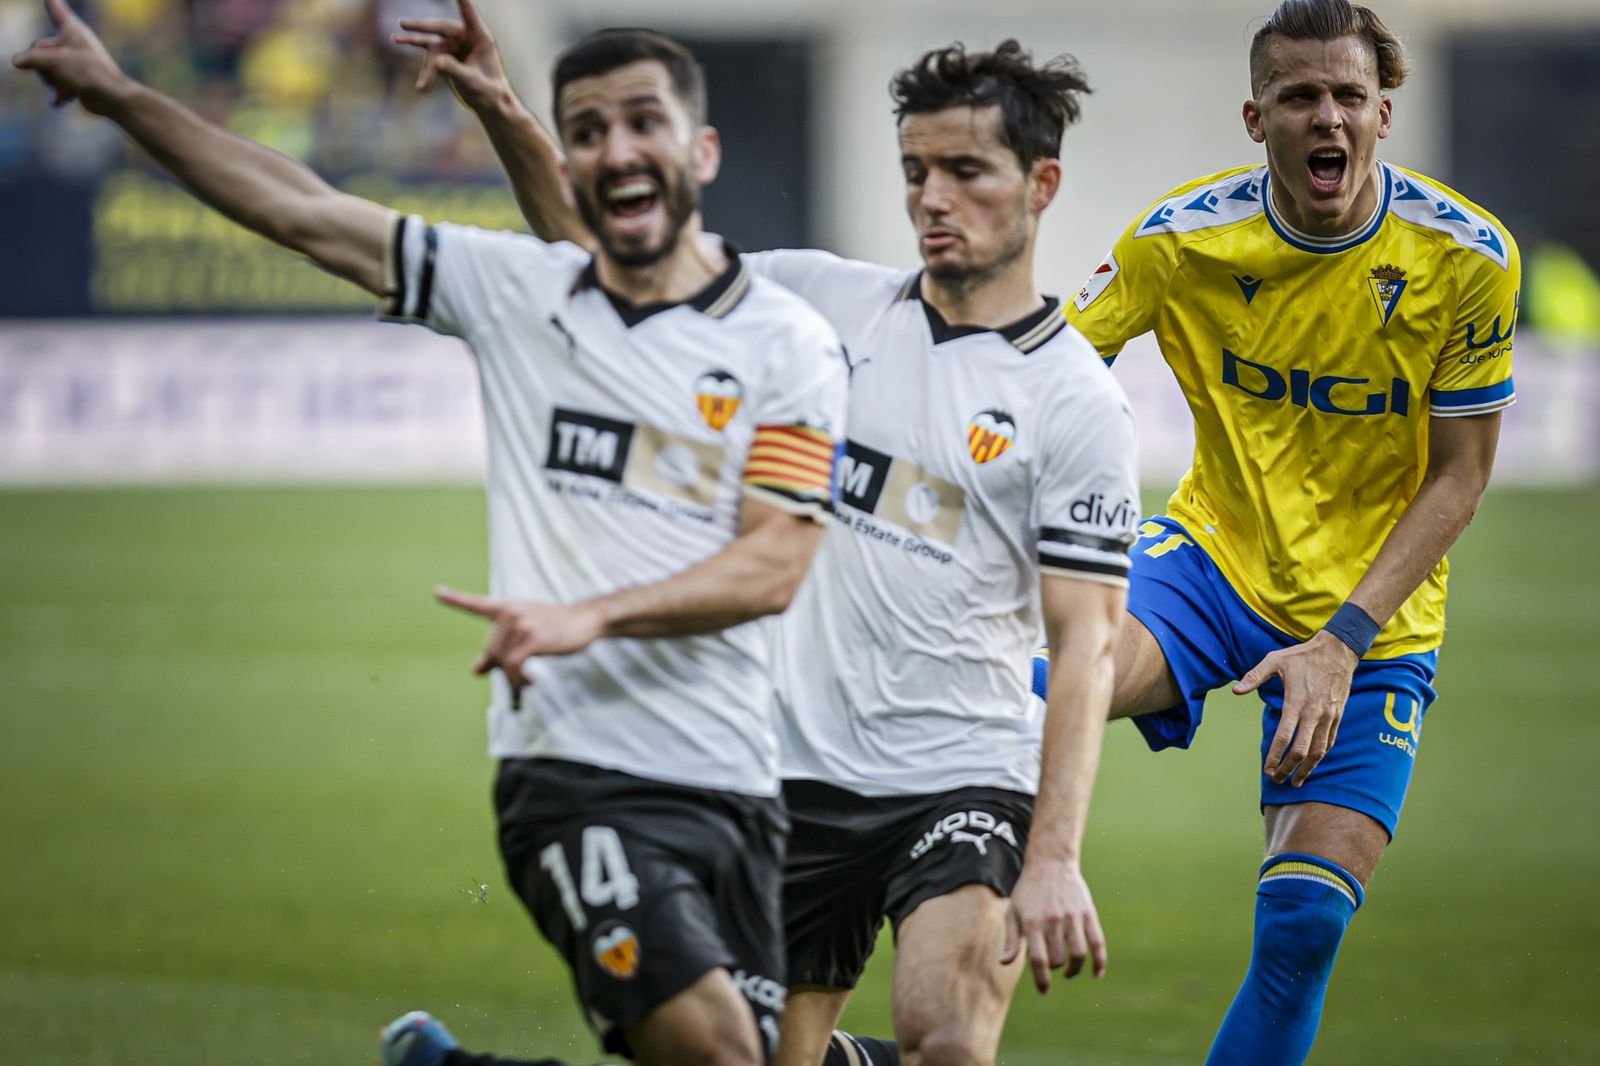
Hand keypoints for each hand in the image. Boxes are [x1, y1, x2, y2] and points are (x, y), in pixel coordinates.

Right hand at [11, 0, 131, 112]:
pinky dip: (60, 93)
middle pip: (41, 49)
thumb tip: (15, 61)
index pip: (57, 11)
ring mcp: (76, 62)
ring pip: (48, 69)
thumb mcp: (53, 61)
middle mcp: (74, 43)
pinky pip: (60, 85)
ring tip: (68, 84)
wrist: (112, 98)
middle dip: (44, 65)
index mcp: (72, 30)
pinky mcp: (80, 79)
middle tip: (59, 71)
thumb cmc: (86, 73)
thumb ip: (30, 58)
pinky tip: (58, 102)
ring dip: (53, 80)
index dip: (53, 4)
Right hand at [392, 0, 510, 110]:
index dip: (462, 0)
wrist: (489, 101)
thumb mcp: (473, 81)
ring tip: (396, 39)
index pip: (469, 13)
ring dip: (414, 43)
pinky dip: (422, 65)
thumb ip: (455, 70)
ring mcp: (455, 45)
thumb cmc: (489, 90)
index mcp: (481, 38)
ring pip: (432, 45)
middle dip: (421, 26)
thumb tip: (436, 62)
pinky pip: (430, 55)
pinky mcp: (447, 54)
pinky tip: (409, 63)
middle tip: (403, 24)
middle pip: (442, 27)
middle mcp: (467, 37)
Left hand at [435, 585, 605, 686]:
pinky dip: (522, 679)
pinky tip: (533, 679)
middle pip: (492, 652)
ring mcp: (521, 624)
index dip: (455, 599)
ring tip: (531, 676)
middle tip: (522, 676)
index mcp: (506, 608)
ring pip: (504, 663)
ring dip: (516, 677)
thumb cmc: (555, 628)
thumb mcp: (525, 633)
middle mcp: (509, 613)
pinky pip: (515, 666)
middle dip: (504, 669)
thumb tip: (476, 670)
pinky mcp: (532, 638)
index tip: (437, 592)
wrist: (585, 620)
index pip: (476, 604)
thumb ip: (499, 650)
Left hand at [1000, 856, 1106, 992]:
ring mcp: (1073, 917)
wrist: (1050, 862)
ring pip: (1078, 954)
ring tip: (1069, 971)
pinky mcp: (1088, 913)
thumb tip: (1005, 963)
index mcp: (1032, 922)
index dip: (1042, 979)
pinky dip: (1099, 962)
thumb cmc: (1028, 890)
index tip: (1045, 990)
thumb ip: (1011, 938)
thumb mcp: (1013, 911)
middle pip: (1058, 959)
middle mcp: (1053, 921)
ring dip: (1074, 969)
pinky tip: (1096, 973)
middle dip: (1055, 968)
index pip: (1038, 959)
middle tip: (1052, 965)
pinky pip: (1098, 943)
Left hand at [1235, 629, 1357, 785]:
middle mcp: (1313, 712)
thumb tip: (1235, 691)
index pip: (1284, 737)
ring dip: (1306, 769)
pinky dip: (1320, 756)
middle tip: (1276, 780)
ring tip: (1296, 782)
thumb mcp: (1275, 660)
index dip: (1275, 756)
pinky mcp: (1338, 715)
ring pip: (1318, 750)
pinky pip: (1329, 741)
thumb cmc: (1303, 655)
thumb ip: (1254, 676)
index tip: (1267, 769)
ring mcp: (1328, 716)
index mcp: (1296, 702)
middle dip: (1288, 769)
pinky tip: (1311, 764)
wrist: (1338, 650)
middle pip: (1301, 750)